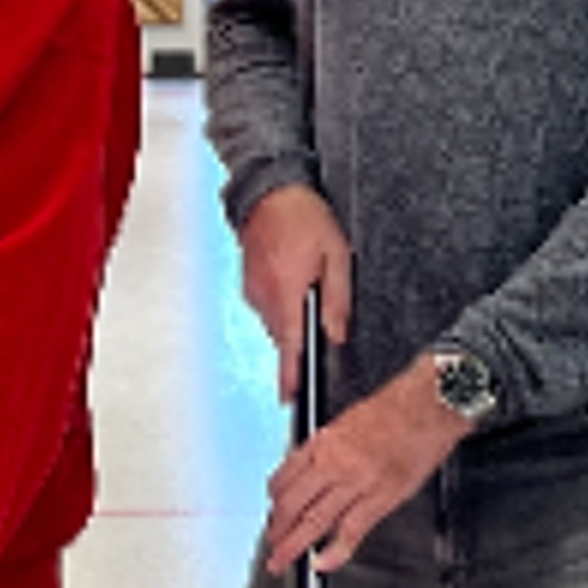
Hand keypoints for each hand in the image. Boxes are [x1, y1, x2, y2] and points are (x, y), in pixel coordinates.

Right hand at [238, 186, 353, 398]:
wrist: (271, 189)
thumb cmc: (305, 217)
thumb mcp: (337, 256)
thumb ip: (338, 299)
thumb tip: (337, 334)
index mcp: (287, 293)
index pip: (289, 347)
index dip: (290, 376)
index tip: (291, 398)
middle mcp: (264, 296)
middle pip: (283, 336)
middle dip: (300, 336)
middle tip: (318, 315)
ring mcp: (253, 289)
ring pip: (275, 321)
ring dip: (292, 316)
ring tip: (307, 286)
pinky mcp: (249, 282)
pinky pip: (267, 304)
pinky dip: (282, 302)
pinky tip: (294, 279)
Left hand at [261, 356, 463, 572]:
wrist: (430, 403)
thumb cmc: (398, 405)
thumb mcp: (349, 418)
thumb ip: (331, 444)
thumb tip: (319, 464)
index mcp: (324, 440)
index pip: (285, 476)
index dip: (275, 499)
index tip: (274, 509)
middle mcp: (333, 462)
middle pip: (292, 503)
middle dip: (277, 528)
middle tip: (272, 543)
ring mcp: (356, 482)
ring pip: (313, 521)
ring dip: (293, 545)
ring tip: (282, 561)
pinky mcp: (381, 497)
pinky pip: (351, 531)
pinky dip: (334, 552)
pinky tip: (323, 563)